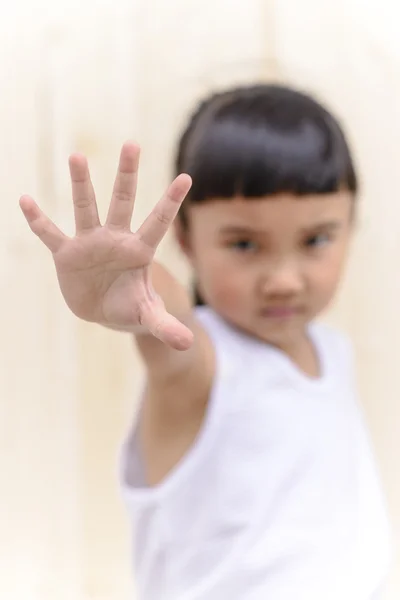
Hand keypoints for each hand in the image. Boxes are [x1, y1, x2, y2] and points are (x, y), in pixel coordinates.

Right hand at [19, 142, 192, 349]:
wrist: (104, 311)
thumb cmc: (131, 308)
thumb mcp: (148, 317)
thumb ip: (165, 326)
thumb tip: (187, 345)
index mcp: (139, 251)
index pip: (157, 224)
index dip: (170, 203)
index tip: (186, 178)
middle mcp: (115, 239)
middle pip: (122, 202)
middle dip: (127, 176)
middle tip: (132, 144)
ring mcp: (90, 244)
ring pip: (86, 208)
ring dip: (82, 184)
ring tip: (77, 156)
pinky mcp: (67, 254)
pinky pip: (50, 234)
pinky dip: (38, 221)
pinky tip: (26, 201)